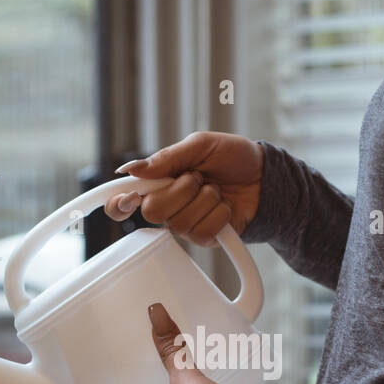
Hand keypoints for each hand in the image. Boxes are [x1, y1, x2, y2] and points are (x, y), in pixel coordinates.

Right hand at [104, 131, 263, 245]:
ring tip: (216, 189)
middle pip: (153, 212)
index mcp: (160, 182)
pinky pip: (203, 232)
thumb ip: (168, 157)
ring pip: (180, 223)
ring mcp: (186, 224)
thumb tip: (133, 168)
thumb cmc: (233, 158)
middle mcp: (169, 206)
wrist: (264, 176)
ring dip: (205, 199)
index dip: (118, 204)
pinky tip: (225, 206)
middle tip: (198, 177)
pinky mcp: (206, 238)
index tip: (128, 198)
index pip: (125, 200)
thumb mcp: (201, 145)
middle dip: (180, 190)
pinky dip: (220, 214)